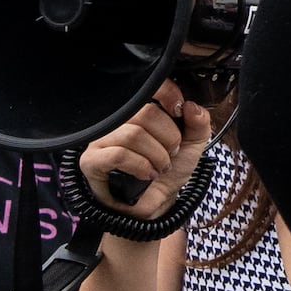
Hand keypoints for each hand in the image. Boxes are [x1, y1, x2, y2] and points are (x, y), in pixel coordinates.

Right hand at [78, 83, 220, 230]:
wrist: (155, 204)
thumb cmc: (168, 171)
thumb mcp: (192, 144)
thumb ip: (199, 122)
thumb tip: (191, 106)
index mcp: (138, 110)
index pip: (148, 86)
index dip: (167, 93)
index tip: (179, 110)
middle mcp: (116, 120)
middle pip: (144, 113)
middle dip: (168, 137)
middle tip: (171, 153)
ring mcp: (100, 139)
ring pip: (133, 135)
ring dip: (157, 156)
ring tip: (160, 167)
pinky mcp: (92, 161)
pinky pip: (118, 154)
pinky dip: (141, 166)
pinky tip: (147, 174)